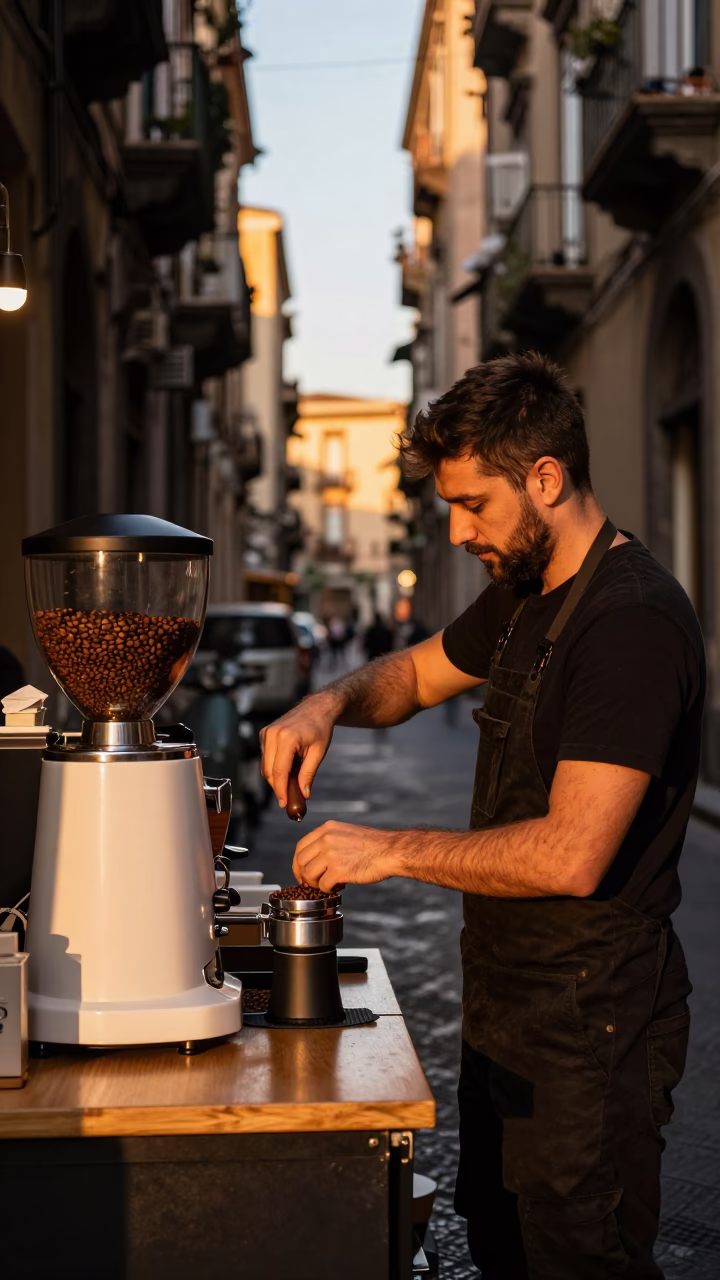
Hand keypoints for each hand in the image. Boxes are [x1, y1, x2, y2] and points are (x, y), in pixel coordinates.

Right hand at [260, 693, 338, 807]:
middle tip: (288, 800)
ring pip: (265, 765)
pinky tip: (288, 768)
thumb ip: (308, 774)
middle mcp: (273, 734)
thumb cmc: (320, 728)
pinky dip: (274, 767)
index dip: (281, 790)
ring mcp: (266, 733)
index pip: (279, 771)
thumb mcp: (318, 753)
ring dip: (276, 778)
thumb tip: (304, 794)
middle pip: (269, 770)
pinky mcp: (264, 733)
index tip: (284, 804)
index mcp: (287, 738)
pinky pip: (266, 757)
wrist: (317, 707)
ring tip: (291, 783)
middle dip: (277, 787)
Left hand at [293, 821, 396, 891]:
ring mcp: (331, 854)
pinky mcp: (339, 870)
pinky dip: (328, 890)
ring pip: (309, 874)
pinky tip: (339, 887)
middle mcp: (326, 839)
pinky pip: (323, 885)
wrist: (390, 851)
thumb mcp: (347, 832)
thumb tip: (316, 856)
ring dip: (316, 884)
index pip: (300, 847)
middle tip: (313, 883)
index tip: (302, 872)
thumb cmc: (373, 844)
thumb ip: (330, 840)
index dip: (298, 863)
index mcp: (327, 829)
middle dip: (305, 876)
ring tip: (329, 884)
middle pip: (301, 862)